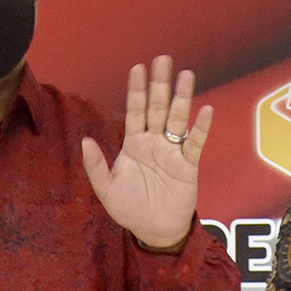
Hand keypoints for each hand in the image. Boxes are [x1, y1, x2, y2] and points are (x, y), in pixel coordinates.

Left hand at [82, 55, 212, 250]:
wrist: (154, 231)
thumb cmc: (129, 210)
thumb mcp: (106, 190)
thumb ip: (96, 167)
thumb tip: (86, 141)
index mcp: (134, 144)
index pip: (134, 111)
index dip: (136, 90)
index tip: (138, 68)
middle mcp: (154, 142)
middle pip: (157, 107)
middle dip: (159, 84)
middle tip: (163, 59)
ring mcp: (172, 151)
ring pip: (177, 119)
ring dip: (181, 98)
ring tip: (186, 75)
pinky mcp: (188, 165)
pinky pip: (195, 143)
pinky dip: (200, 128)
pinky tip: (205, 111)